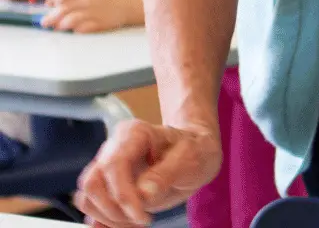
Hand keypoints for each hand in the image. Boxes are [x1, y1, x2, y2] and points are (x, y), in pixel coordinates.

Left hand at [41, 0, 140, 32]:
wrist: (128, 3)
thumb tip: (51, 2)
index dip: (53, 2)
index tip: (49, 6)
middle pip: (63, 10)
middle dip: (51, 18)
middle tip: (45, 23)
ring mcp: (95, 12)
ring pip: (70, 20)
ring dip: (61, 25)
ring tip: (58, 27)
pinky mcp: (100, 23)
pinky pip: (82, 29)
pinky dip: (75, 30)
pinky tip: (74, 30)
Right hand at [75, 119, 221, 226]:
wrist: (196, 152)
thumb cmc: (195, 149)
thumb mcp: (190, 158)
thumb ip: (167, 173)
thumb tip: (144, 194)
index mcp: (133, 134)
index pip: (113, 165)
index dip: (123, 195)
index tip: (142, 215)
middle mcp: (113, 149)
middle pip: (92, 184)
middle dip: (113, 209)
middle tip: (141, 219)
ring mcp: (107, 168)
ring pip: (88, 198)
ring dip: (108, 217)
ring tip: (138, 220)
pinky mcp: (108, 187)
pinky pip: (92, 207)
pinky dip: (104, 221)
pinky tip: (126, 225)